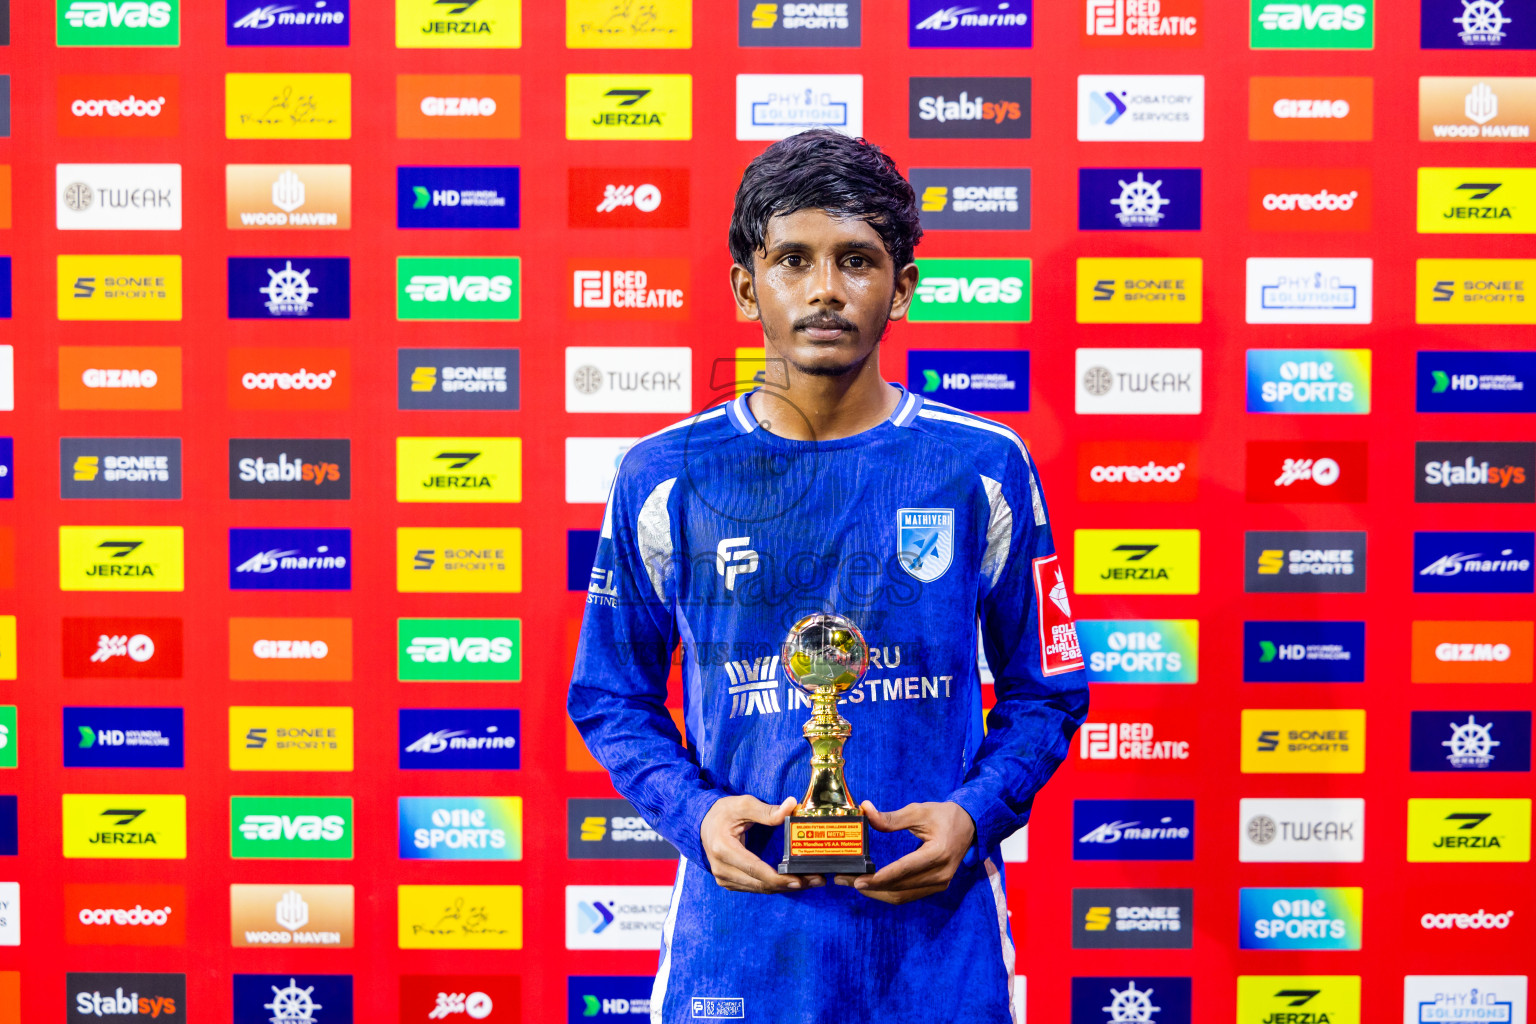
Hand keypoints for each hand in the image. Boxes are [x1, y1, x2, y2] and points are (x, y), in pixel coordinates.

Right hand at [700, 795, 824, 893]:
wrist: (702, 823)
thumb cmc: (722, 812)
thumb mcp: (743, 805)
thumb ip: (767, 810)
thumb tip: (791, 806)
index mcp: (723, 849)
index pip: (755, 869)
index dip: (778, 878)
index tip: (800, 879)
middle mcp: (722, 869)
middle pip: (760, 884)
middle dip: (789, 884)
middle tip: (816, 880)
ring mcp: (724, 878)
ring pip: (759, 889)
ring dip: (785, 887)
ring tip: (810, 881)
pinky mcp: (729, 882)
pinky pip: (755, 888)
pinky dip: (774, 886)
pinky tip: (792, 882)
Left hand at [835, 801, 974, 904]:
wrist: (970, 826)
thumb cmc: (943, 816)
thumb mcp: (918, 811)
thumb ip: (891, 817)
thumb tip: (865, 810)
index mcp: (938, 853)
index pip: (904, 869)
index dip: (879, 877)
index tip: (857, 880)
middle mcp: (941, 874)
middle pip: (900, 887)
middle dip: (870, 886)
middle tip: (844, 879)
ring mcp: (940, 884)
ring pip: (902, 896)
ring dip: (876, 893)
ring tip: (852, 883)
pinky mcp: (937, 887)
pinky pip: (909, 896)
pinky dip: (888, 893)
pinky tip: (871, 886)